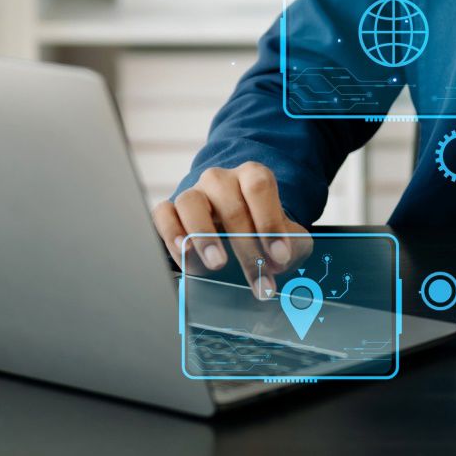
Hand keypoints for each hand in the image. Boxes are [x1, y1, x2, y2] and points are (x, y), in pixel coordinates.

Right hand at [151, 162, 311, 299]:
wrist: (232, 231)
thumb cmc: (261, 232)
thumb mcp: (284, 237)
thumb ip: (292, 247)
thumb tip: (284, 264)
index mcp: (252, 176)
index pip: (259, 187)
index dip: (269, 221)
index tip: (279, 256)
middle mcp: (220, 180)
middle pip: (230, 205)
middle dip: (246, 247)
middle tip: (256, 278)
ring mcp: (193, 193)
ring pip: (190, 202)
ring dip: (204, 236)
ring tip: (218, 264)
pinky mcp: (169, 211)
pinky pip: (163, 215)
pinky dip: (171, 234)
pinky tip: (185, 254)